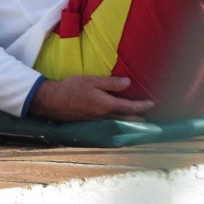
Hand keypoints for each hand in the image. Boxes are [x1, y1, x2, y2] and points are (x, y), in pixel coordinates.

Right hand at [30, 76, 155, 121]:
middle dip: (138, 119)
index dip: (142, 106)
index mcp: (106, 105)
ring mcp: (95, 120)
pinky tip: (115, 118)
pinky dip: (116, 121)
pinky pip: (107, 122)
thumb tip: (128, 83)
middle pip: (125, 119)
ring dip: (128, 121)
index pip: (129, 107)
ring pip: (116, 121)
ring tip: (136, 120)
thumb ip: (111, 83)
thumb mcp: (92, 81)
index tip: (152, 104)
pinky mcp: (88, 121)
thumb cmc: (71, 88)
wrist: (51, 101)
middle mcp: (103, 115)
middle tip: (149, 120)